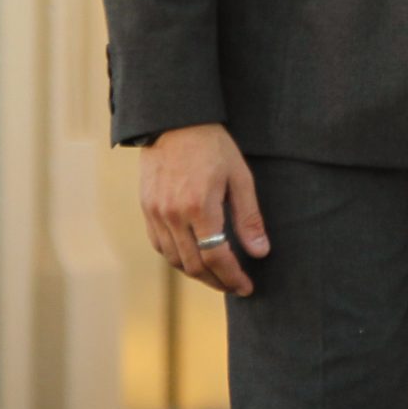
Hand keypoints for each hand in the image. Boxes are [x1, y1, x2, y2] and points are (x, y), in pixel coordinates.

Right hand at [138, 122, 268, 295]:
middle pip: (194, 265)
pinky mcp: (147, 209)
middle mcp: (174, 215)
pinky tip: (193, 258)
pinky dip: (177, 259)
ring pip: (175, 260)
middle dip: (217, 282)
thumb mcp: (240, 177)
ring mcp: (156, 214)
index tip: (246, 287)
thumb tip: (260, 252)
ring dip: (197, 274)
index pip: (216, 258)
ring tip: (218, 276)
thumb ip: (249, 217)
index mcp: (200, 207)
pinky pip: (160, 246)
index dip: (232, 277)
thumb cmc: (213, 145)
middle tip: (235, 286)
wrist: (174, 121)